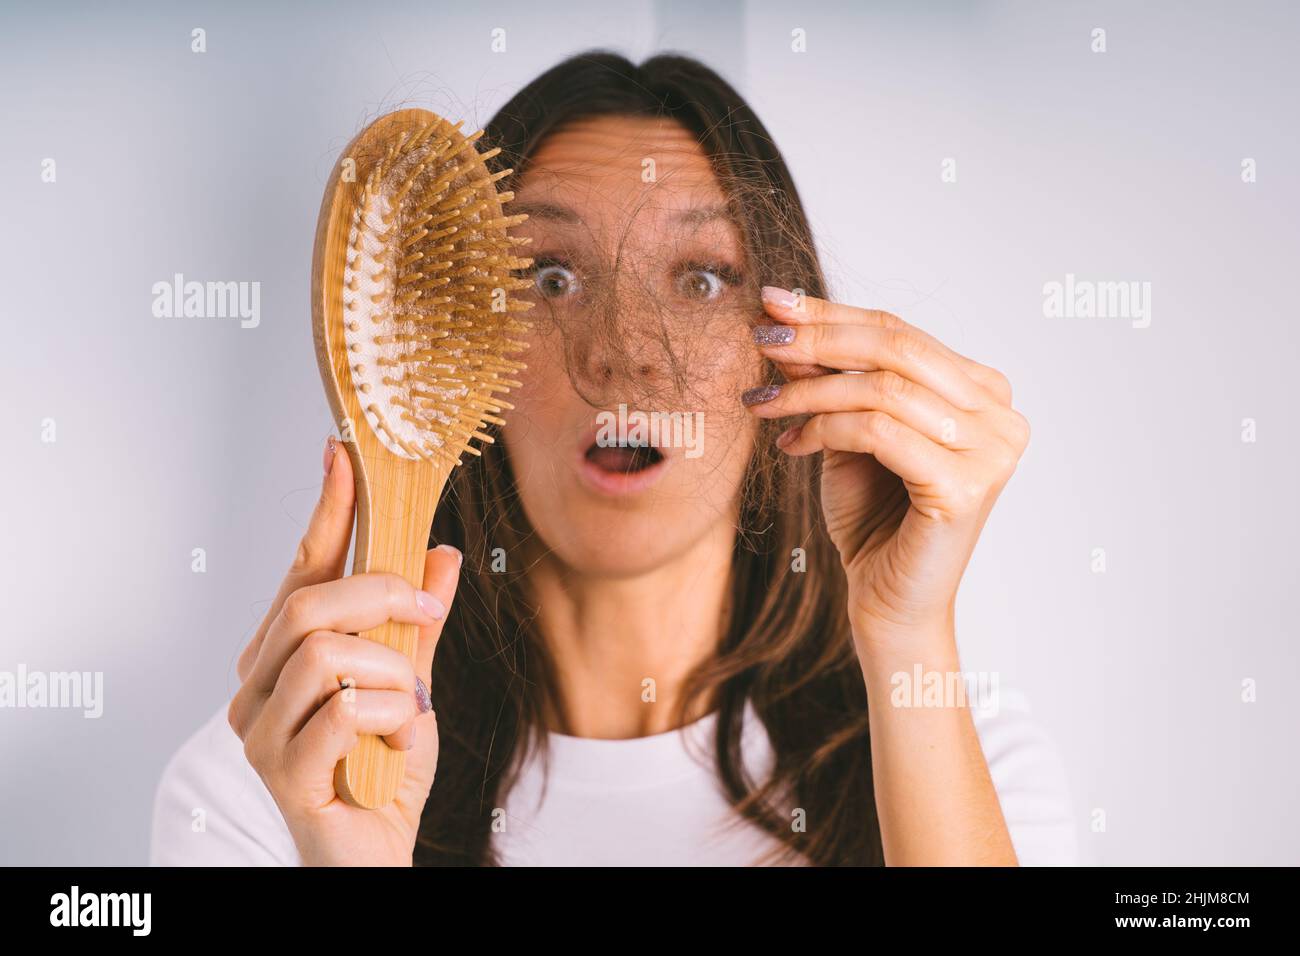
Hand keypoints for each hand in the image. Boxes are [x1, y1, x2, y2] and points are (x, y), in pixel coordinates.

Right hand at [228, 437, 461, 865]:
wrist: (375, 854)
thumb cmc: (384, 770)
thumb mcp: (414, 683)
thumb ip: (420, 625)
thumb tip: (441, 555)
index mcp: (282, 657)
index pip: (300, 569)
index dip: (326, 511)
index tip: (343, 454)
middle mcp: (257, 688)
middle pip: (309, 604)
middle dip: (379, 595)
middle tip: (425, 608)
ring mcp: (261, 731)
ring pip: (325, 654)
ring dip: (391, 672)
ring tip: (411, 705)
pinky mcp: (281, 772)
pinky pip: (343, 712)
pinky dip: (391, 718)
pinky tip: (399, 741)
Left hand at [745, 288, 1029, 652]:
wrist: (888, 604)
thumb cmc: (873, 519)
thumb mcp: (847, 433)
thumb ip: (831, 379)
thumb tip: (787, 321)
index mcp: (983, 392)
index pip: (902, 334)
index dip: (833, 314)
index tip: (773, 304)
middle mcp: (1000, 416)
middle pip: (898, 350)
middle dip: (819, 338)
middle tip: (762, 336)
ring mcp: (992, 452)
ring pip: (884, 390)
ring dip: (810, 390)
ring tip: (762, 403)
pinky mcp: (965, 487)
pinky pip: (879, 433)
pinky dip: (824, 429)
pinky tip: (790, 443)